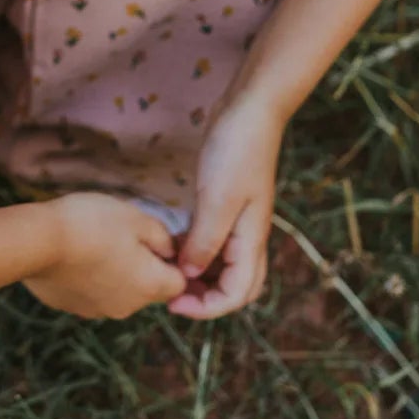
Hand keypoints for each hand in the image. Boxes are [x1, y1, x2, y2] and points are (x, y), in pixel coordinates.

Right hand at [23, 192, 187, 320]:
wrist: (38, 241)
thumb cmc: (92, 224)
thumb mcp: (135, 217)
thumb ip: (162, 236)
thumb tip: (170, 250)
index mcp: (150, 285)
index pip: (179, 282)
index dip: (172, 260)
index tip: (154, 238)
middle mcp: (128, 306)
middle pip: (147, 288)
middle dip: (141, 265)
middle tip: (121, 235)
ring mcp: (98, 310)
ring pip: (118, 291)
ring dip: (114, 272)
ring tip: (93, 242)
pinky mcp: (72, 307)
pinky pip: (90, 293)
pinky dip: (87, 277)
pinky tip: (73, 254)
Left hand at [168, 97, 285, 320]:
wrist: (250, 110)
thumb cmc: (236, 152)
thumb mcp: (217, 199)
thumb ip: (204, 241)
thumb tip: (186, 274)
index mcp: (251, 240)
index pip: (236, 294)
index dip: (206, 308)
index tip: (172, 303)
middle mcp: (248, 236)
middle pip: (234, 286)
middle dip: (205, 298)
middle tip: (169, 294)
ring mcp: (239, 220)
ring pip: (223, 264)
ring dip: (199, 275)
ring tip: (167, 272)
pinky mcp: (226, 203)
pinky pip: (213, 240)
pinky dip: (196, 249)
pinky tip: (173, 244)